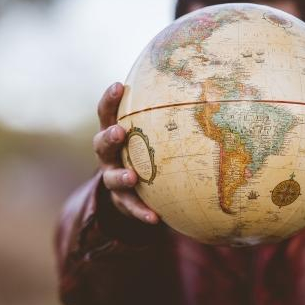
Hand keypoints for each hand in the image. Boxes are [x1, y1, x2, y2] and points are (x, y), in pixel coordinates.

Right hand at [93, 82, 159, 223]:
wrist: (132, 188)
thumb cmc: (147, 149)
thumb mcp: (150, 132)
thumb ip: (163, 115)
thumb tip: (202, 87)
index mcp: (114, 131)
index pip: (107, 112)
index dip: (109, 99)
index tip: (119, 86)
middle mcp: (108, 154)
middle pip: (101, 143)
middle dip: (109, 137)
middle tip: (119, 132)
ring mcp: (112, 177)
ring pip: (111, 177)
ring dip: (121, 176)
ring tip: (132, 177)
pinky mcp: (121, 201)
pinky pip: (130, 207)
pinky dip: (141, 212)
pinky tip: (155, 218)